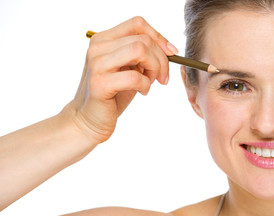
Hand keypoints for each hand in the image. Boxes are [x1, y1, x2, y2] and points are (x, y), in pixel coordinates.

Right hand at [64, 16, 177, 143]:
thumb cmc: (113, 95)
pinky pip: (135, 77)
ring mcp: (97, 64)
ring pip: (140, 50)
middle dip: (161, 59)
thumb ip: (142, 54)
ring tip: (150, 82)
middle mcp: (97, 47)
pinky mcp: (100, 83)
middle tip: (161, 77)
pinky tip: (142, 92)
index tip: (171, 53)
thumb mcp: (128, 68)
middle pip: (143, 39)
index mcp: (104, 39)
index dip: (159, 37)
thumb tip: (168, 49)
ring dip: (153, 68)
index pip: (137, 24)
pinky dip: (146, 85)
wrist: (89, 120)